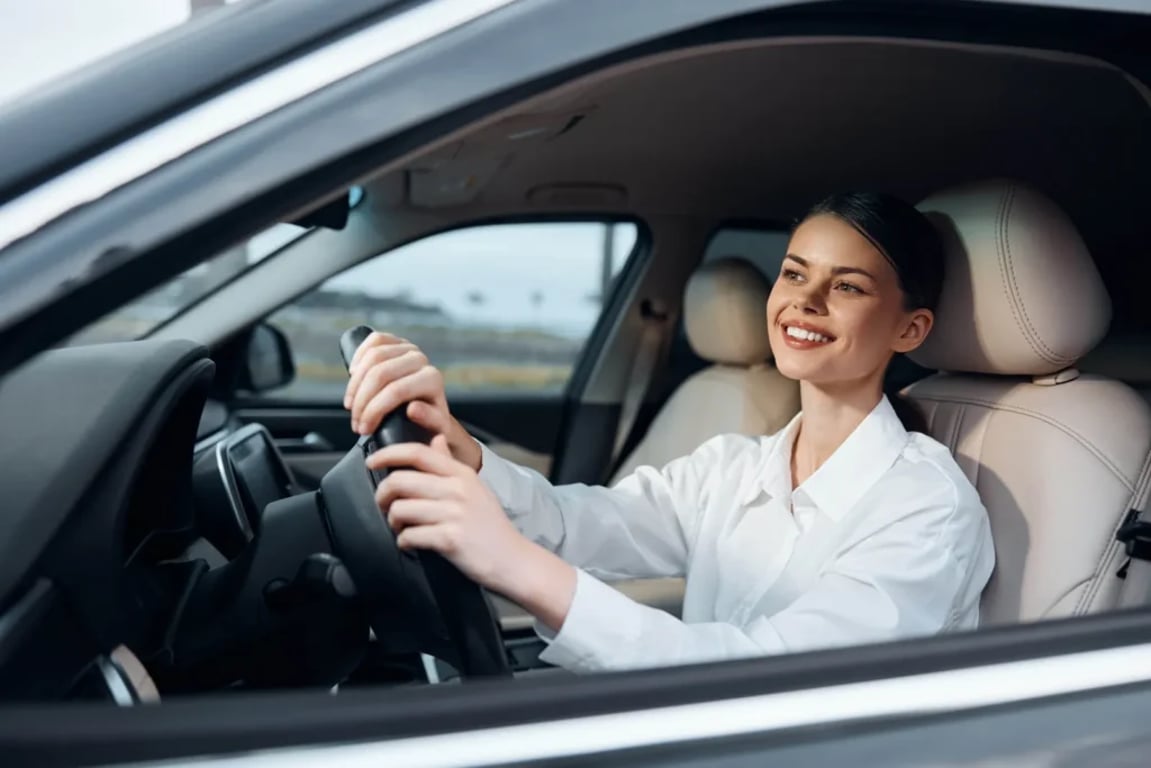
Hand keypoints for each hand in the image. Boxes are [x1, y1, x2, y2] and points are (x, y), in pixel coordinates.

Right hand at [344, 331, 480, 470]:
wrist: (430, 407)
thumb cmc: (431, 421)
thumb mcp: (436, 428)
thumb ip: (430, 420)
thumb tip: (413, 409)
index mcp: (432, 379)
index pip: (395, 391)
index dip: (374, 411)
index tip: (364, 429)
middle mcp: (421, 360)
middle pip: (379, 374)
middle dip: (361, 401)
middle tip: (356, 422)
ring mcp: (408, 348)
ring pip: (372, 358)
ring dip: (355, 385)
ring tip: (351, 406)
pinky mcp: (395, 341)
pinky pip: (373, 340)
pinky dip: (359, 356)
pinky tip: (354, 375)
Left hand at [367, 436, 575, 628]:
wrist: (514, 561)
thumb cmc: (491, 527)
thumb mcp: (475, 488)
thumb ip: (451, 463)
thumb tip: (436, 439)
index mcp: (461, 474)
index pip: (417, 453)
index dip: (388, 454)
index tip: (372, 462)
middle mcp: (458, 490)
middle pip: (400, 481)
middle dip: (382, 495)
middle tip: (385, 506)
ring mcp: (454, 514)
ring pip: (400, 509)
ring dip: (393, 522)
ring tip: (401, 528)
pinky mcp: (449, 539)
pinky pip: (409, 536)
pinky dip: (404, 542)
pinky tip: (411, 544)